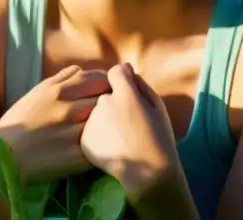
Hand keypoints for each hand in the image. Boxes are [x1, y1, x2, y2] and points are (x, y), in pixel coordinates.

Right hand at [0, 65, 111, 184]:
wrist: (5, 156)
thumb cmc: (19, 121)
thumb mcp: (37, 92)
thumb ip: (61, 78)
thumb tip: (81, 70)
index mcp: (59, 91)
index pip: (98, 79)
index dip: (108, 82)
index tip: (110, 87)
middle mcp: (69, 110)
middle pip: (105, 99)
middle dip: (112, 100)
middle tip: (115, 105)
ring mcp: (75, 134)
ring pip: (105, 122)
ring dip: (109, 122)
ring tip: (111, 125)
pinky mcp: (78, 158)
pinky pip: (100, 147)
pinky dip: (104, 144)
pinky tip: (103, 145)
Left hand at [79, 63, 179, 201]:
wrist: (148, 173)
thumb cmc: (159, 137)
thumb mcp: (156, 105)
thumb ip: (138, 83)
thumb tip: (125, 67)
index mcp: (124, 92)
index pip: (114, 72)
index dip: (121, 82)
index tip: (127, 94)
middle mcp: (103, 102)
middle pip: (102, 92)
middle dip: (110, 100)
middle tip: (124, 120)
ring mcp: (91, 121)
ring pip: (93, 111)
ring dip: (101, 117)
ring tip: (118, 135)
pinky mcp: (84, 139)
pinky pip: (88, 129)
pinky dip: (96, 134)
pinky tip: (110, 145)